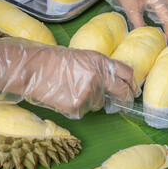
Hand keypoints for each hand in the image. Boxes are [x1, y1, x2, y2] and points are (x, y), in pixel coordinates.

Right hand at [0, 32, 139, 118]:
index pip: (127, 73)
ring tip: (72, 90)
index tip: (134, 90)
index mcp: (100, 61)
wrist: (33, 68)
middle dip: (125, 98)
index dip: (132, 83)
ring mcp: (89, 92)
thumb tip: (116, 82)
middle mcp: (98, 76)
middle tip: (124, 102)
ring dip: (91, 100)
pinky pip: (84, 111)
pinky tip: (66, 97)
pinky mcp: (78, 106)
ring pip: (99, 104)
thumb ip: (100, 68)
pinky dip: (78, 107)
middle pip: (121, 91)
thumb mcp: (82, 57)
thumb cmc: (55, 61)